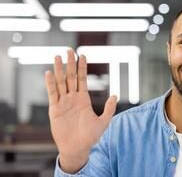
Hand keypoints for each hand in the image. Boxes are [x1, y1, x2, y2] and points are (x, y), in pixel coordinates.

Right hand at [45, 49, 116, 172]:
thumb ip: (109, 109)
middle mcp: (73, 98)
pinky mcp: (55, 109)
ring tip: (58, 56)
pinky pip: (52, 94)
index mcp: (83, 99)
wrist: (77, 148)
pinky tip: (49, 72)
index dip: (82, 67)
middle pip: (70, 77)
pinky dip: (50, 83)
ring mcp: (63, 102)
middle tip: (69, 50)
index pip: (82, 79)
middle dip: (70, 63)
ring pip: (61, 82)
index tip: (82, 55)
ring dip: (59, 69)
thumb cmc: (90, 137)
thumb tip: (115, 95)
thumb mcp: (103, 122)